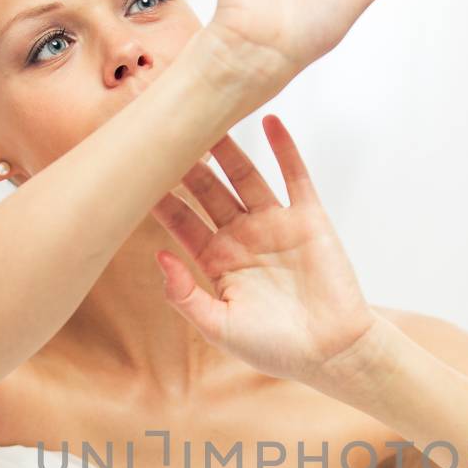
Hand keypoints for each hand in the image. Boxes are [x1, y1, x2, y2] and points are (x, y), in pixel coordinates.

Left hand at [150, 114, 377, 386]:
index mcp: (217, 262)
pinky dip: (284, 148)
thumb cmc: (275, 348)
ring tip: (208, 114)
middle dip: (187, 164)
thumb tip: (158, 256)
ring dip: (227, 148)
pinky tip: (269, 120)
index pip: (182, 221)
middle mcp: (242, 237)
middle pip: (208, 190)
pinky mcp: (309, 219)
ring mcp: (275, 225)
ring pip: (245, 176)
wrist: (332, 353)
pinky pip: (295, 176)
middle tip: (165, 130)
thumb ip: (185, 294)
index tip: (135, 172)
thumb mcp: (219, 327)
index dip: (160, 197)